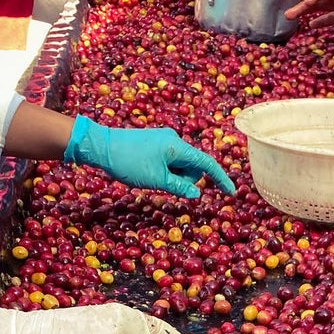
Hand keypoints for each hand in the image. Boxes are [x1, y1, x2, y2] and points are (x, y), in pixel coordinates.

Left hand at [64, 117, 235, 199]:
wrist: (102, 146)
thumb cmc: (129, 163)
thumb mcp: (157, 180)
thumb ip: (180, 187)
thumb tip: (196, 193)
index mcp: (177, 147)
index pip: (206, 164)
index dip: (220, 179)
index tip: (231, 193)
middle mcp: (174, 141)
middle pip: (192, 167)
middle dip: (185, 180)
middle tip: (163, 185)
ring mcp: (163, 142)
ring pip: (179, 166)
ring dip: (173, 178)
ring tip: (151, 178)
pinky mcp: (154, 145)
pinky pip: (168, 162)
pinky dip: (165, 173)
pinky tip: (148, 173)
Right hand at [285, 0, 333, 29]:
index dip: (310, 0)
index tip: (299, 8)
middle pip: (318, 1)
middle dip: (303, 7)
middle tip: (288, 15)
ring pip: (323, 9)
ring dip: (309, 13)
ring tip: (294, 20)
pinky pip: (332, 18)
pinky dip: (322, 22)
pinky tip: (312, 27)